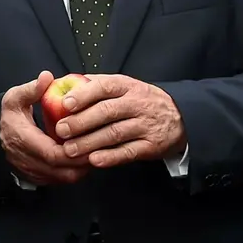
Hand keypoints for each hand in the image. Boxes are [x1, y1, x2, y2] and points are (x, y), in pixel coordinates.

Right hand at [0, 71, 90, 185]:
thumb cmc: (11, 116)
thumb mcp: (15, 98)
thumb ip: (31, 88)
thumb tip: (47, 77)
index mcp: (22, 141)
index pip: (51, 153)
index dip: (73, 150)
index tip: (90, 139)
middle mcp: (27, 162)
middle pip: (62, 170)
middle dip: (83, 160)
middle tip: (102, 147)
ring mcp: (34, 173)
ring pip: (64, 178)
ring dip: (81, 167)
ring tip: (96, 152)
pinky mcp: (39, 179)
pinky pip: (61, 180)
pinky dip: (75, 170)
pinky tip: (85, 158)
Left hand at [54, 75, 185, 167]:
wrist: (181, 117)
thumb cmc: (144, 101)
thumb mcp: (126, 85)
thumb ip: (99, 83)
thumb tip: (68, 82)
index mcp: (128, 86)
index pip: (105, 87)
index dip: (84, 95)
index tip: (66, 104)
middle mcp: (137, 104)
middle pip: (107, 112)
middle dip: (81, 122)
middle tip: (61, 130)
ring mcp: (145, 125)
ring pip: (115, 134)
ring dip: (90, 142)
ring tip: (70, 150)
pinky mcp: (151, 146)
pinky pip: (128, 152)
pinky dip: (110, 157)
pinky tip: (94, 161)